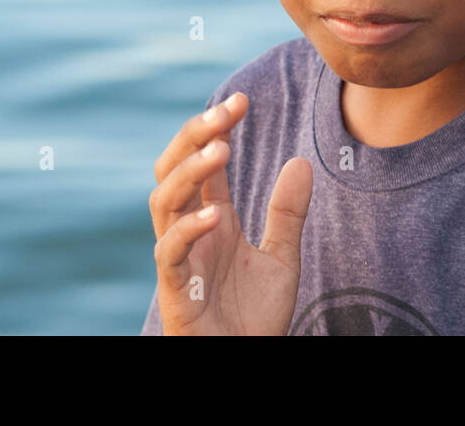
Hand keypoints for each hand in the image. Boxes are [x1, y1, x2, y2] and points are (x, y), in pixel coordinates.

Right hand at [149, 92, 312, 334]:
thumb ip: (287, 213)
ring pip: (163, 201)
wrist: (245, 362)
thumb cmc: (254, 318)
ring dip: (189, 171)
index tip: (241, 101)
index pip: (205, 162)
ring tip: (220, 148)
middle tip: (223, 113)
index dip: (215, 128)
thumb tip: (301, 162)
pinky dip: (188, 229)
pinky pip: (169, 252)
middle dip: (193, 136)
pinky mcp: (174, 291)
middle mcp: (189, 231)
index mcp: (212, 218)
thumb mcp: (282, 257)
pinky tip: (216, 214)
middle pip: (172, 169)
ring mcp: (178, 259)